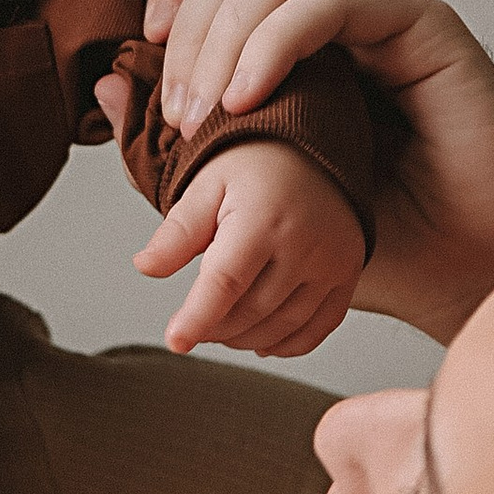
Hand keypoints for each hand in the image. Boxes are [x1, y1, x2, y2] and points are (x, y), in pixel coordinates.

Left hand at [116, 0, 493, 346]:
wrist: (470, 275)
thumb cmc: (377, 242)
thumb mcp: (252, 194)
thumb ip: (182, 142)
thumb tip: (106, 83)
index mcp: (297, 47)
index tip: (141, 49)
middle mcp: (337, 21)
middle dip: (190, 28)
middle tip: (174, 113)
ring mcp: (379, 18)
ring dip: (223, 36)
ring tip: (205, 115)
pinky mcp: (422, 27)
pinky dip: (274, 40)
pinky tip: (245, 99)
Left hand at [131, 139, 365, 358]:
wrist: (314, 148)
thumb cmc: (255, 165)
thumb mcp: (207, 185)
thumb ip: (178, 231)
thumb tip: (146, 267)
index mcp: (263, 217)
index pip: (225, 282)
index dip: (198, 317)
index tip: (175, 341)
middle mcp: (304, 243)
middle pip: (251, 310)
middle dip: (215, 328)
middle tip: (193, 325)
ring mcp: (332, 262)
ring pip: (283, 325)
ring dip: (245, 339)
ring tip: (221, 329)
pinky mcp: (348, 274)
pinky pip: (319, 328)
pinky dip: (286, 344)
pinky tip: (261, 340)